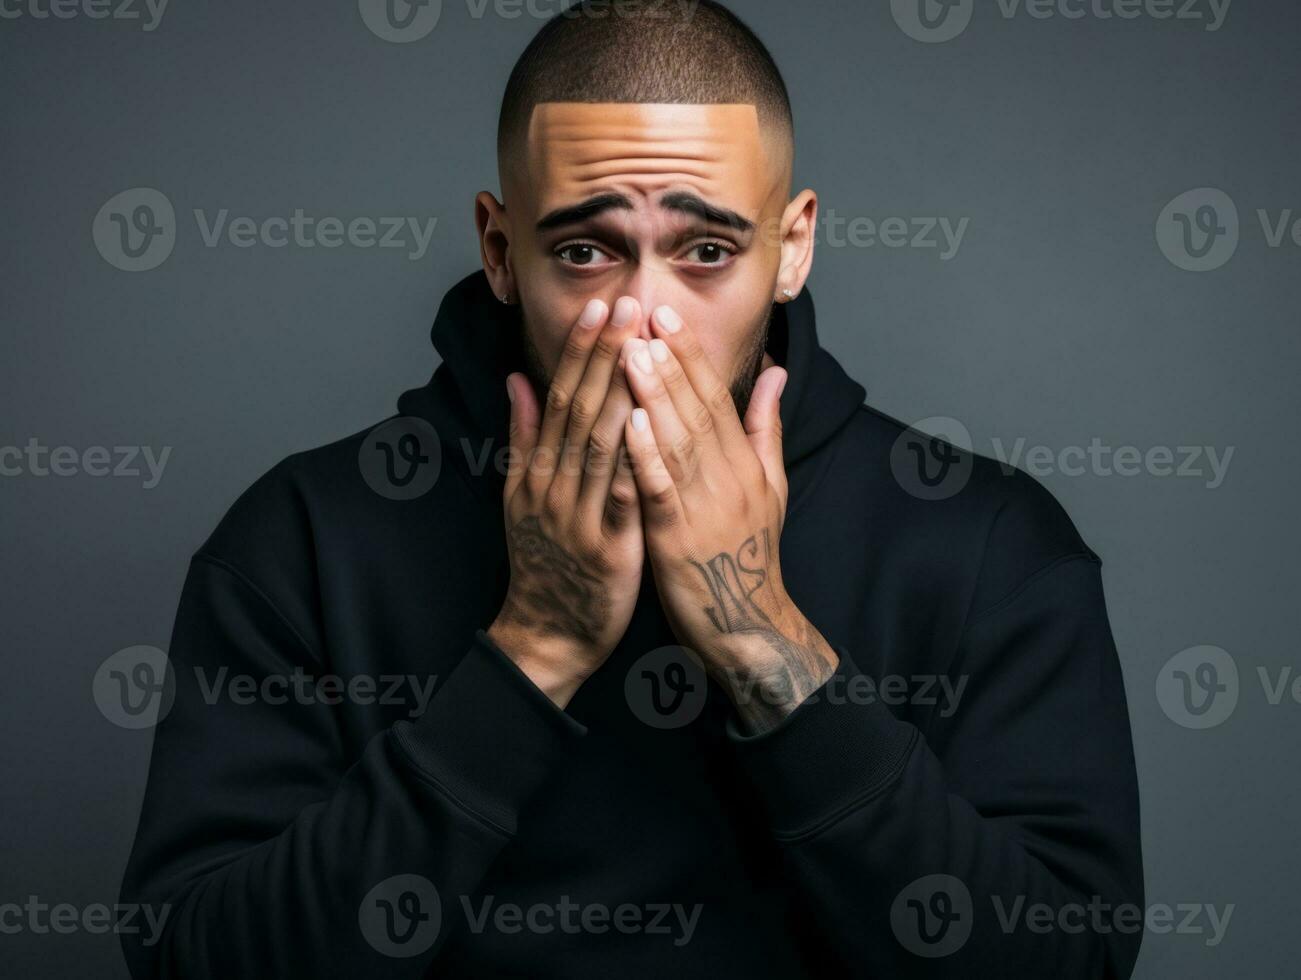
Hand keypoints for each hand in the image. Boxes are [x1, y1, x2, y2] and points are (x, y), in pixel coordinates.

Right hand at [489, 297, 644, 707]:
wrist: (548, 633)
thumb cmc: (544, 560)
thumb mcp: (522, 495)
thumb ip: (524, 435)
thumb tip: (517, 377)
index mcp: (540, 469)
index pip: (562, 396)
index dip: (582, 351)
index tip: (602, 306)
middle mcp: (554, 485)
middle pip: (582, 409)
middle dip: (606, 355)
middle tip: (628, 304)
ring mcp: (579, 516)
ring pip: (601, 444)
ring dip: (622, 391)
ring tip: (643, 346)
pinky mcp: (607, 549)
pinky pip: (622, 497)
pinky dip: (634, 460)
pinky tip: (649, 425)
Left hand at [619, 305, 837, 731]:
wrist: (748, 625)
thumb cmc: (749, 554)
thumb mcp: (769, 487)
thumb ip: (764, 427)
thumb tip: (775, 372)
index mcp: (743, 463)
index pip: (715, 397)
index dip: (690, 355)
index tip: (667, 316)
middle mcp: (727, 478)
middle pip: (696, 409)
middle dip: (669, 360)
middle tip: (644, 315)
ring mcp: (703, 508)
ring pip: (677, 442)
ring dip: (654, 395)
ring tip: (633, 352)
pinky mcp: (678, 539)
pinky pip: (662, 490)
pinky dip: (647, 455)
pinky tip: (630, 423)